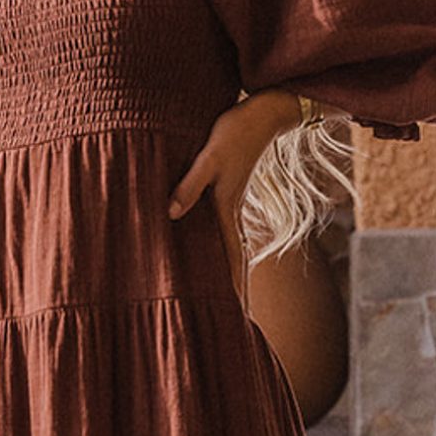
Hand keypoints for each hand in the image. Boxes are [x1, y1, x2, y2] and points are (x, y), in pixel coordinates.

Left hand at [168, 91, 299, 301]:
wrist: (264, 112)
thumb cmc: (235, 131)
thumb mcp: (209, 156)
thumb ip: (190, 184)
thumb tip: (171, 214)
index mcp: (228, 211)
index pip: (233, 262)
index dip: (235, 291)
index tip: (239, 320)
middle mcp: (234, 215)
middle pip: (236, 264)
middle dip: (236, 293)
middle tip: (235, 323)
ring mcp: (233, 206)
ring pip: (232, 251)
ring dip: (231, 275)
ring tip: (229, 300)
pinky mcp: (229, 195)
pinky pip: (226, 234)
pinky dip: (225, 253)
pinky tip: (214, 258)